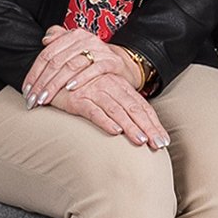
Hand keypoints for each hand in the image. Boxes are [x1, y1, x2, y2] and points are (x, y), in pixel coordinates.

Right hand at [24, 29, 166, 147]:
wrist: (52, 72)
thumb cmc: (80, 85)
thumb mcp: (103, 91)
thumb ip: (118, 103)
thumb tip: (133, 125)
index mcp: (119, 85)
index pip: (141, 106)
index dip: (153, 123)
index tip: (164, 141)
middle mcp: (110, 87)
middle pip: (134, 109)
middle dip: (148, 128)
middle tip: (159, 145)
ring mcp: (93, 92)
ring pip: (116, 110)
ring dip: (130, 126)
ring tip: (141, 141)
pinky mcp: (77, 99)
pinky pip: (93, 110)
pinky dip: (104, 120)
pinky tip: (115, 131)